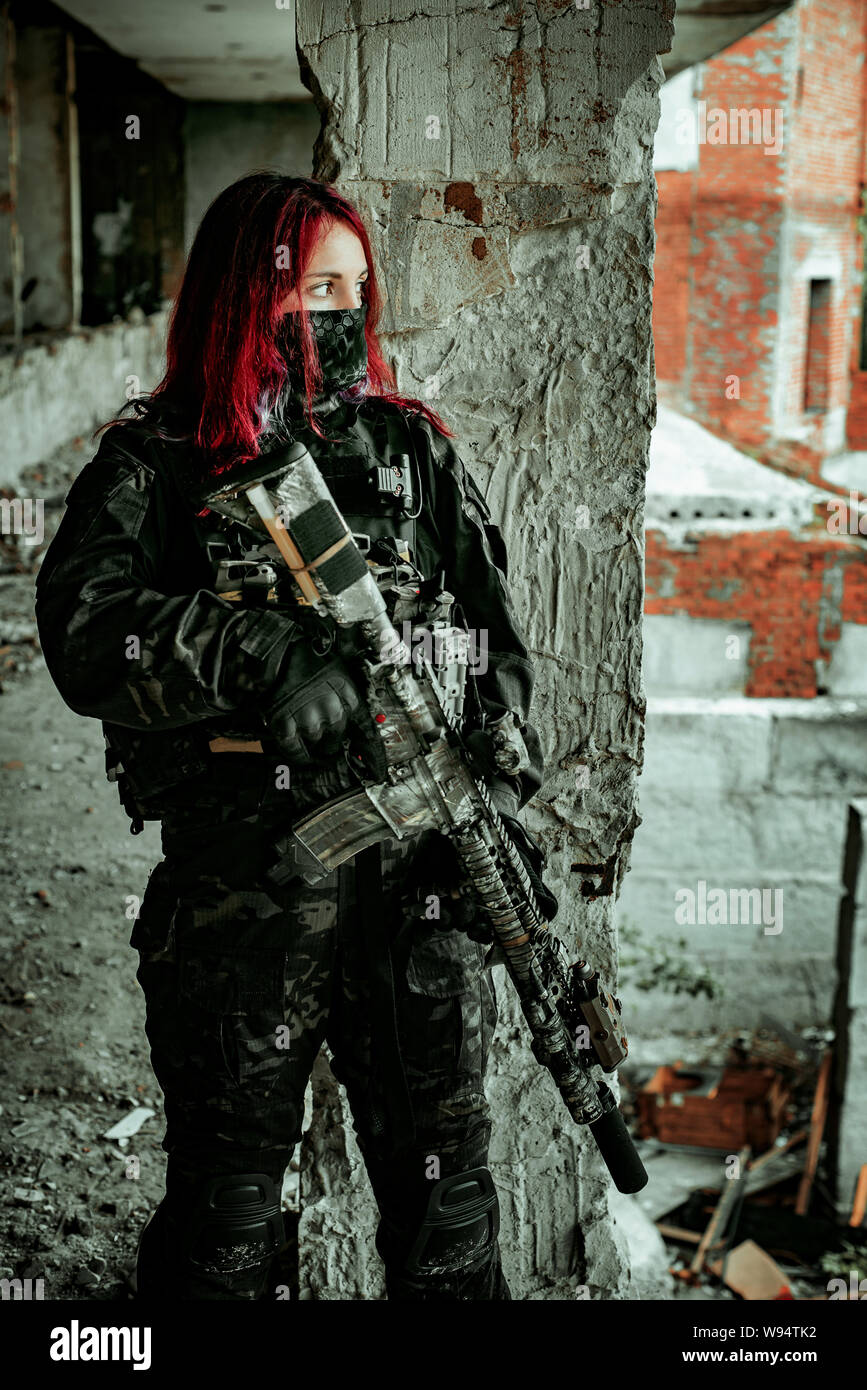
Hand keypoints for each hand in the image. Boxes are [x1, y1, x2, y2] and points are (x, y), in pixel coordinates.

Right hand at [264, 645, 380, 767]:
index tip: (361, 744)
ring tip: (313, 747)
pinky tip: (301, 756)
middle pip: (338, 735)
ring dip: (316, 746)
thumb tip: (350, 716)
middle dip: (334, 740)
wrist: (279, 650)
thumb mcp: (336, 670)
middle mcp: (331, 708)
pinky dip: (298, 755)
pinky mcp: (286, 724)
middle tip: (329, 743)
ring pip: (317, 742)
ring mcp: (308, 718)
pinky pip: (294, 749)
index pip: (361, 721)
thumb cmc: (307, 657)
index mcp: (346, 693)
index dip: (360, 735)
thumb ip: (344, 693)